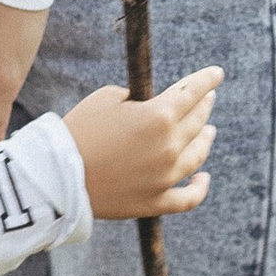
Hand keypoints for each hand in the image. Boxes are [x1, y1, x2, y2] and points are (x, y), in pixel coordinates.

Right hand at [65, 67, 219, 222]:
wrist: (58, 176)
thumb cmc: (79, 129)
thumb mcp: (107, 98)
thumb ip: (137, 99)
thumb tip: (151, 108)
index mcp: (159, 116)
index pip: (192, 92)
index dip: (207, 80)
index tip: (217, 73)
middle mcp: (170, 146)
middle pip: (197, 121)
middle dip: (205, 105)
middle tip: (209, 98)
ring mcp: (166, 177)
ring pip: (198, 155)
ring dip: (205, 139)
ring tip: (208, 130)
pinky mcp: (156, 202)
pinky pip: (189, 198)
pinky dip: (200, 188)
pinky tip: (204, 178)